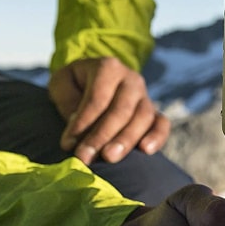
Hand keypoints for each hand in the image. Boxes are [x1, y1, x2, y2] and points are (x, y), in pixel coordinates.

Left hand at [48, 57, 170, 164]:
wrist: (94, 83)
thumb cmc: (75, 85)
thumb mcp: (62, 84)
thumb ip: (67, 101)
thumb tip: (77, 123)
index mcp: (108, 67)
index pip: (97, 98)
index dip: (83, 122)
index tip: (67, 144)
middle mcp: (132, 79)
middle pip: (121, 110)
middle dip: (102, 136)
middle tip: (85, 157)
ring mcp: (145, 96)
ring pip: (142, 118)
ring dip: (126, 140)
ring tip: (109, 158)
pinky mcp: (155, 113)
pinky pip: (162, 124)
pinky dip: (157, 137)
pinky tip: (146, 150)